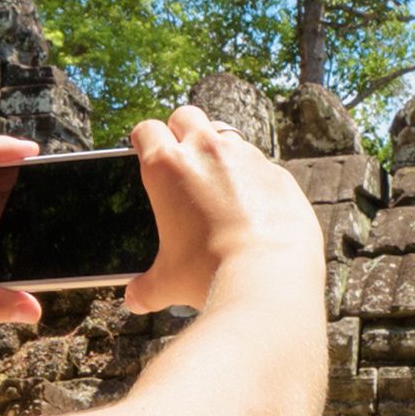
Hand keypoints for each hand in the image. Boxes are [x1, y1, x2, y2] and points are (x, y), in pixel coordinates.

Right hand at [119, 107, 313, 318]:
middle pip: (186, 116)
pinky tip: (255, 209)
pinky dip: (254, 179)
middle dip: (181, 131)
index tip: (146, 153)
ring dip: (220, 151)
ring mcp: (247, 157)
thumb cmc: (208, 275)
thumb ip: (146, 286)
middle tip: (182, 159)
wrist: (269, 278)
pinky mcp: (279, 173)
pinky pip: (262, 165)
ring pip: (227, 135)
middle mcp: (206, 150)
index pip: (146, 130)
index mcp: (166, 166)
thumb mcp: (167, 283)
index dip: (144, 141)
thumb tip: (135, 300)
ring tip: (219, 184)